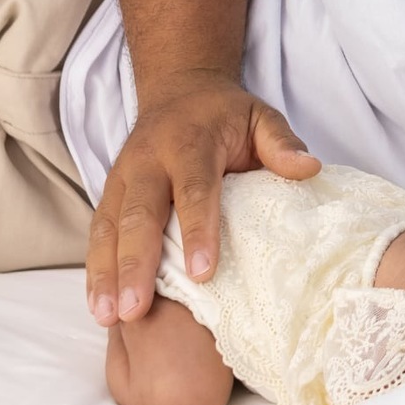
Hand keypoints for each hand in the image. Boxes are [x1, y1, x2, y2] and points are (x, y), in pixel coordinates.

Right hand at [86, 74, 319, 326]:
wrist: (179, 87)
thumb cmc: (226, 114)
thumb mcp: (260, 116)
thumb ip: (281, 143)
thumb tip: (309, 168)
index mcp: (190, 142)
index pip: (194, 188)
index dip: (197, 230)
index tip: (201, 273)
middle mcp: (149, 160)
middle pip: (139, 214)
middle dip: (136, 263)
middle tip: (137, 310)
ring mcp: (123, 176)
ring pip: (110, 227)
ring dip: (106, 273)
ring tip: (109, 317)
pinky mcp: (110, 191)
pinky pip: (99, 231)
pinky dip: (96, 270)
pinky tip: (101, 307)